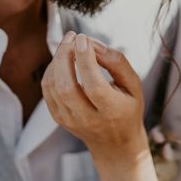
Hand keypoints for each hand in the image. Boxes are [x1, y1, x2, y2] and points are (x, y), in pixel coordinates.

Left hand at [42, 32, 147, 160]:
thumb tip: (94, 45)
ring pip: (53, 86)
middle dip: (65, 56)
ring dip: (57, 60)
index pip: (94, 85)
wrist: (115, 144)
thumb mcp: (133, 86)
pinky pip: (47, 90)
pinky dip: (51, 70)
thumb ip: (118, 63)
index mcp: (112, 111)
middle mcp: (88, 119)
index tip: (83, 38)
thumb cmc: (127, 108)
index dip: (86, 60)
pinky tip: (62, 60)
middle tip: (72, 36)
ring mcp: (70, 120)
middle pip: (66, 87)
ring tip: (68, 44)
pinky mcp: (59, 118)